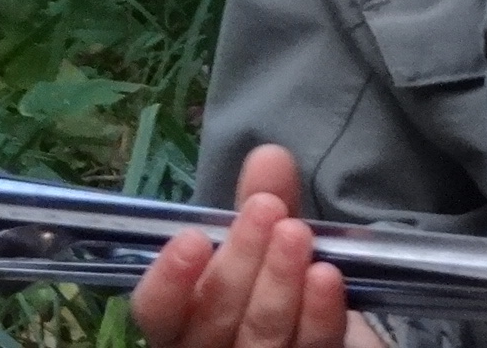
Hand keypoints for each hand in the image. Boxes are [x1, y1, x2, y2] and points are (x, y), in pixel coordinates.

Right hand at [133, 145, 376, 347]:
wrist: (327, 317)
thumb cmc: (277, 275)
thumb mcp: (268, 237)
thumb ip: (263, 201)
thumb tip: (269, 156)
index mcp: (184, 318)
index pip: (158, 312)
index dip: (168, 282)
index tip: (192, 238)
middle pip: (212, 322)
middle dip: (239, 262)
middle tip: (265, 209)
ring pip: (260, 338)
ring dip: (278, 282)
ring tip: (296, 233)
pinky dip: (319, 314)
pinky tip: (327, 277)